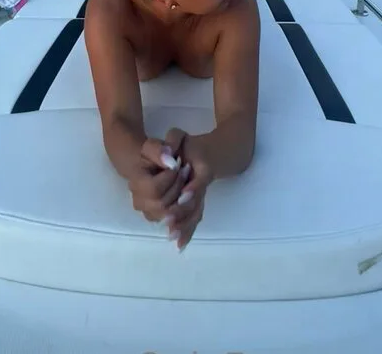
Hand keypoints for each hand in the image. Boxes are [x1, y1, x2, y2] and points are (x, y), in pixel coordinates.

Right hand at [127, 132, 188, 223]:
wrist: (143, 166)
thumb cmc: (148, 156)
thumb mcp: (151, 147)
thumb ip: (158, 151)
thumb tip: (170, 159)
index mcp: (135, 184)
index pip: (154, 189)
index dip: (170, 178)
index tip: (179, 165)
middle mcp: (139, 202)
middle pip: (162, 206)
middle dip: (178, 188)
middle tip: (186, 171)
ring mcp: (148, 211)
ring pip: (169, 217)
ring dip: (183, 201)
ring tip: (187, 182)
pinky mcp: (158, 216)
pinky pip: (174, 222)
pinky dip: (184, 213)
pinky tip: (189, 197)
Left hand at [162, 130, 213, 249]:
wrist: (214, 154)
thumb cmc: (192, 145)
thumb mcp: (180, 136)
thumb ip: (173, 140)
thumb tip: (167, 156)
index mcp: (203, 165)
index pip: (199, 180)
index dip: (192, 188)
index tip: (181, 197)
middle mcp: (203, 183)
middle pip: (196, 201)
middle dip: (183, 212)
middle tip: (169, 223)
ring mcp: (200, 195)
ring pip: (195, 213)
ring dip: (184, 225)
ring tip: (172, 236)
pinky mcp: (197, 203)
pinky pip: (194, 219)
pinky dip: (188, 231)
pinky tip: (179, 245)